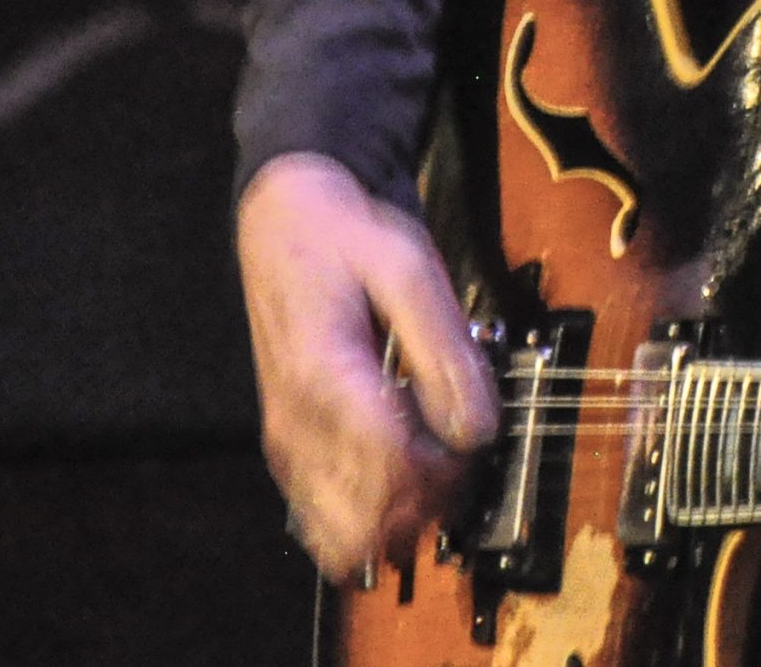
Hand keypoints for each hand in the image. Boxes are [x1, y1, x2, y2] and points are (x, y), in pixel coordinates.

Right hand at [236, 152, 499, 581]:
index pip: (391, 467)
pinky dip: (367, 515)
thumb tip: (477, 429)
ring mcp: (288, 442)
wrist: (284, 226)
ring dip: (398, 516)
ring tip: (431, 464)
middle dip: (428, 499)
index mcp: (326, 376)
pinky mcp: (288, 450)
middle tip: (458, 453)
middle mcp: (297, 422)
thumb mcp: (410, 268)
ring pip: (342, 533)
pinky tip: (398, 476)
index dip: (446, 469)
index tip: (474, 438)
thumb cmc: (345, 241)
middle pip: (368, 515)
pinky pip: (321, 520)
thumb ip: (447, 350)